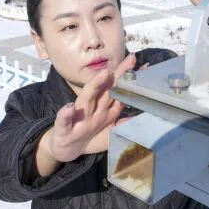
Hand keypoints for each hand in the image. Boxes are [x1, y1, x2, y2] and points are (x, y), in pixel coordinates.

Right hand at [35, 54, 136, 175]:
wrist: (65, 150)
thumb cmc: (88, 138)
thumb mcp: (109, 134)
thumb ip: (123, 125)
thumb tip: (142, 119)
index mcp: (104, 109)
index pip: (119, 92)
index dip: (131, 81)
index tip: (145, 68)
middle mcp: (93, 108)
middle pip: (107, 88)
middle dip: (119, 73)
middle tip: (131, 58)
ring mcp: (78, 116)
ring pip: (87, 97)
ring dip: (95, 85)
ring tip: (105, 73)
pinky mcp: (64, 127)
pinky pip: (63, 120)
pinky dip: (66, 113)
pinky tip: (69, 107)